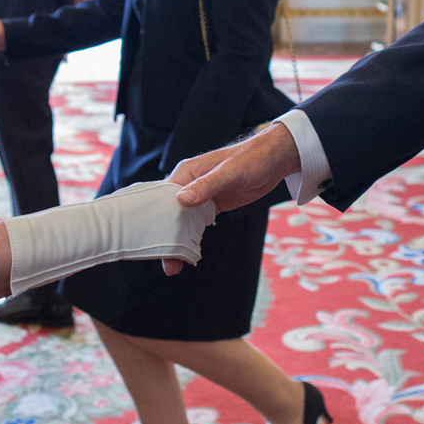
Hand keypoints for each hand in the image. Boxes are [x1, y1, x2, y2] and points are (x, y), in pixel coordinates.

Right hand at [163, 124, 300, 273]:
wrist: (273, 161)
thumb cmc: (251, 158)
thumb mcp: (229, 172)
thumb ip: (206, 185)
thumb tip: (183, 199)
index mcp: (187, 172)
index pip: (162, 197)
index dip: (155, 217)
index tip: (150, 239)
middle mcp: (190, 185)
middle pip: (170, 213)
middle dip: (165, 236)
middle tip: (163, 261)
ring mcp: (201, 196)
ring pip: (183, 221)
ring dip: (178, 241)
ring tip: (173, 265)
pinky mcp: (213, 205)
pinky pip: (198, 224)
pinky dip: (192, 238)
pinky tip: (188, 254)